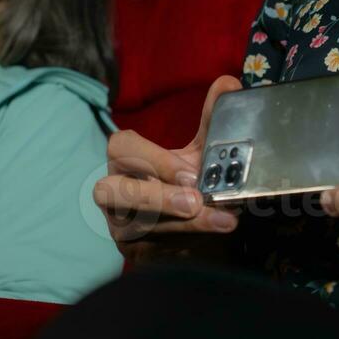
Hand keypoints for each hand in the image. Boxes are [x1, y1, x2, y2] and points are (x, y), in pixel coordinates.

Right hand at [94, 76, 243, 264]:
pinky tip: (214, 238)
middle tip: (196, 200)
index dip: (152, 159)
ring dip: (180, 223)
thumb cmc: (191, 184)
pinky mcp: (133, 254)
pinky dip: (186, 243)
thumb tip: (229, 84)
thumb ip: (212, 120)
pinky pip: (152, 250)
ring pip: (134, 225)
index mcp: (126, 160)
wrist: (199, 230)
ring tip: (221, 219)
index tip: (190, 172)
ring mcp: (119, 226)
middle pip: (110, 191)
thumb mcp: (201, 153)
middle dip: (156, 196)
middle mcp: (113, 192)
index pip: (120, 147)